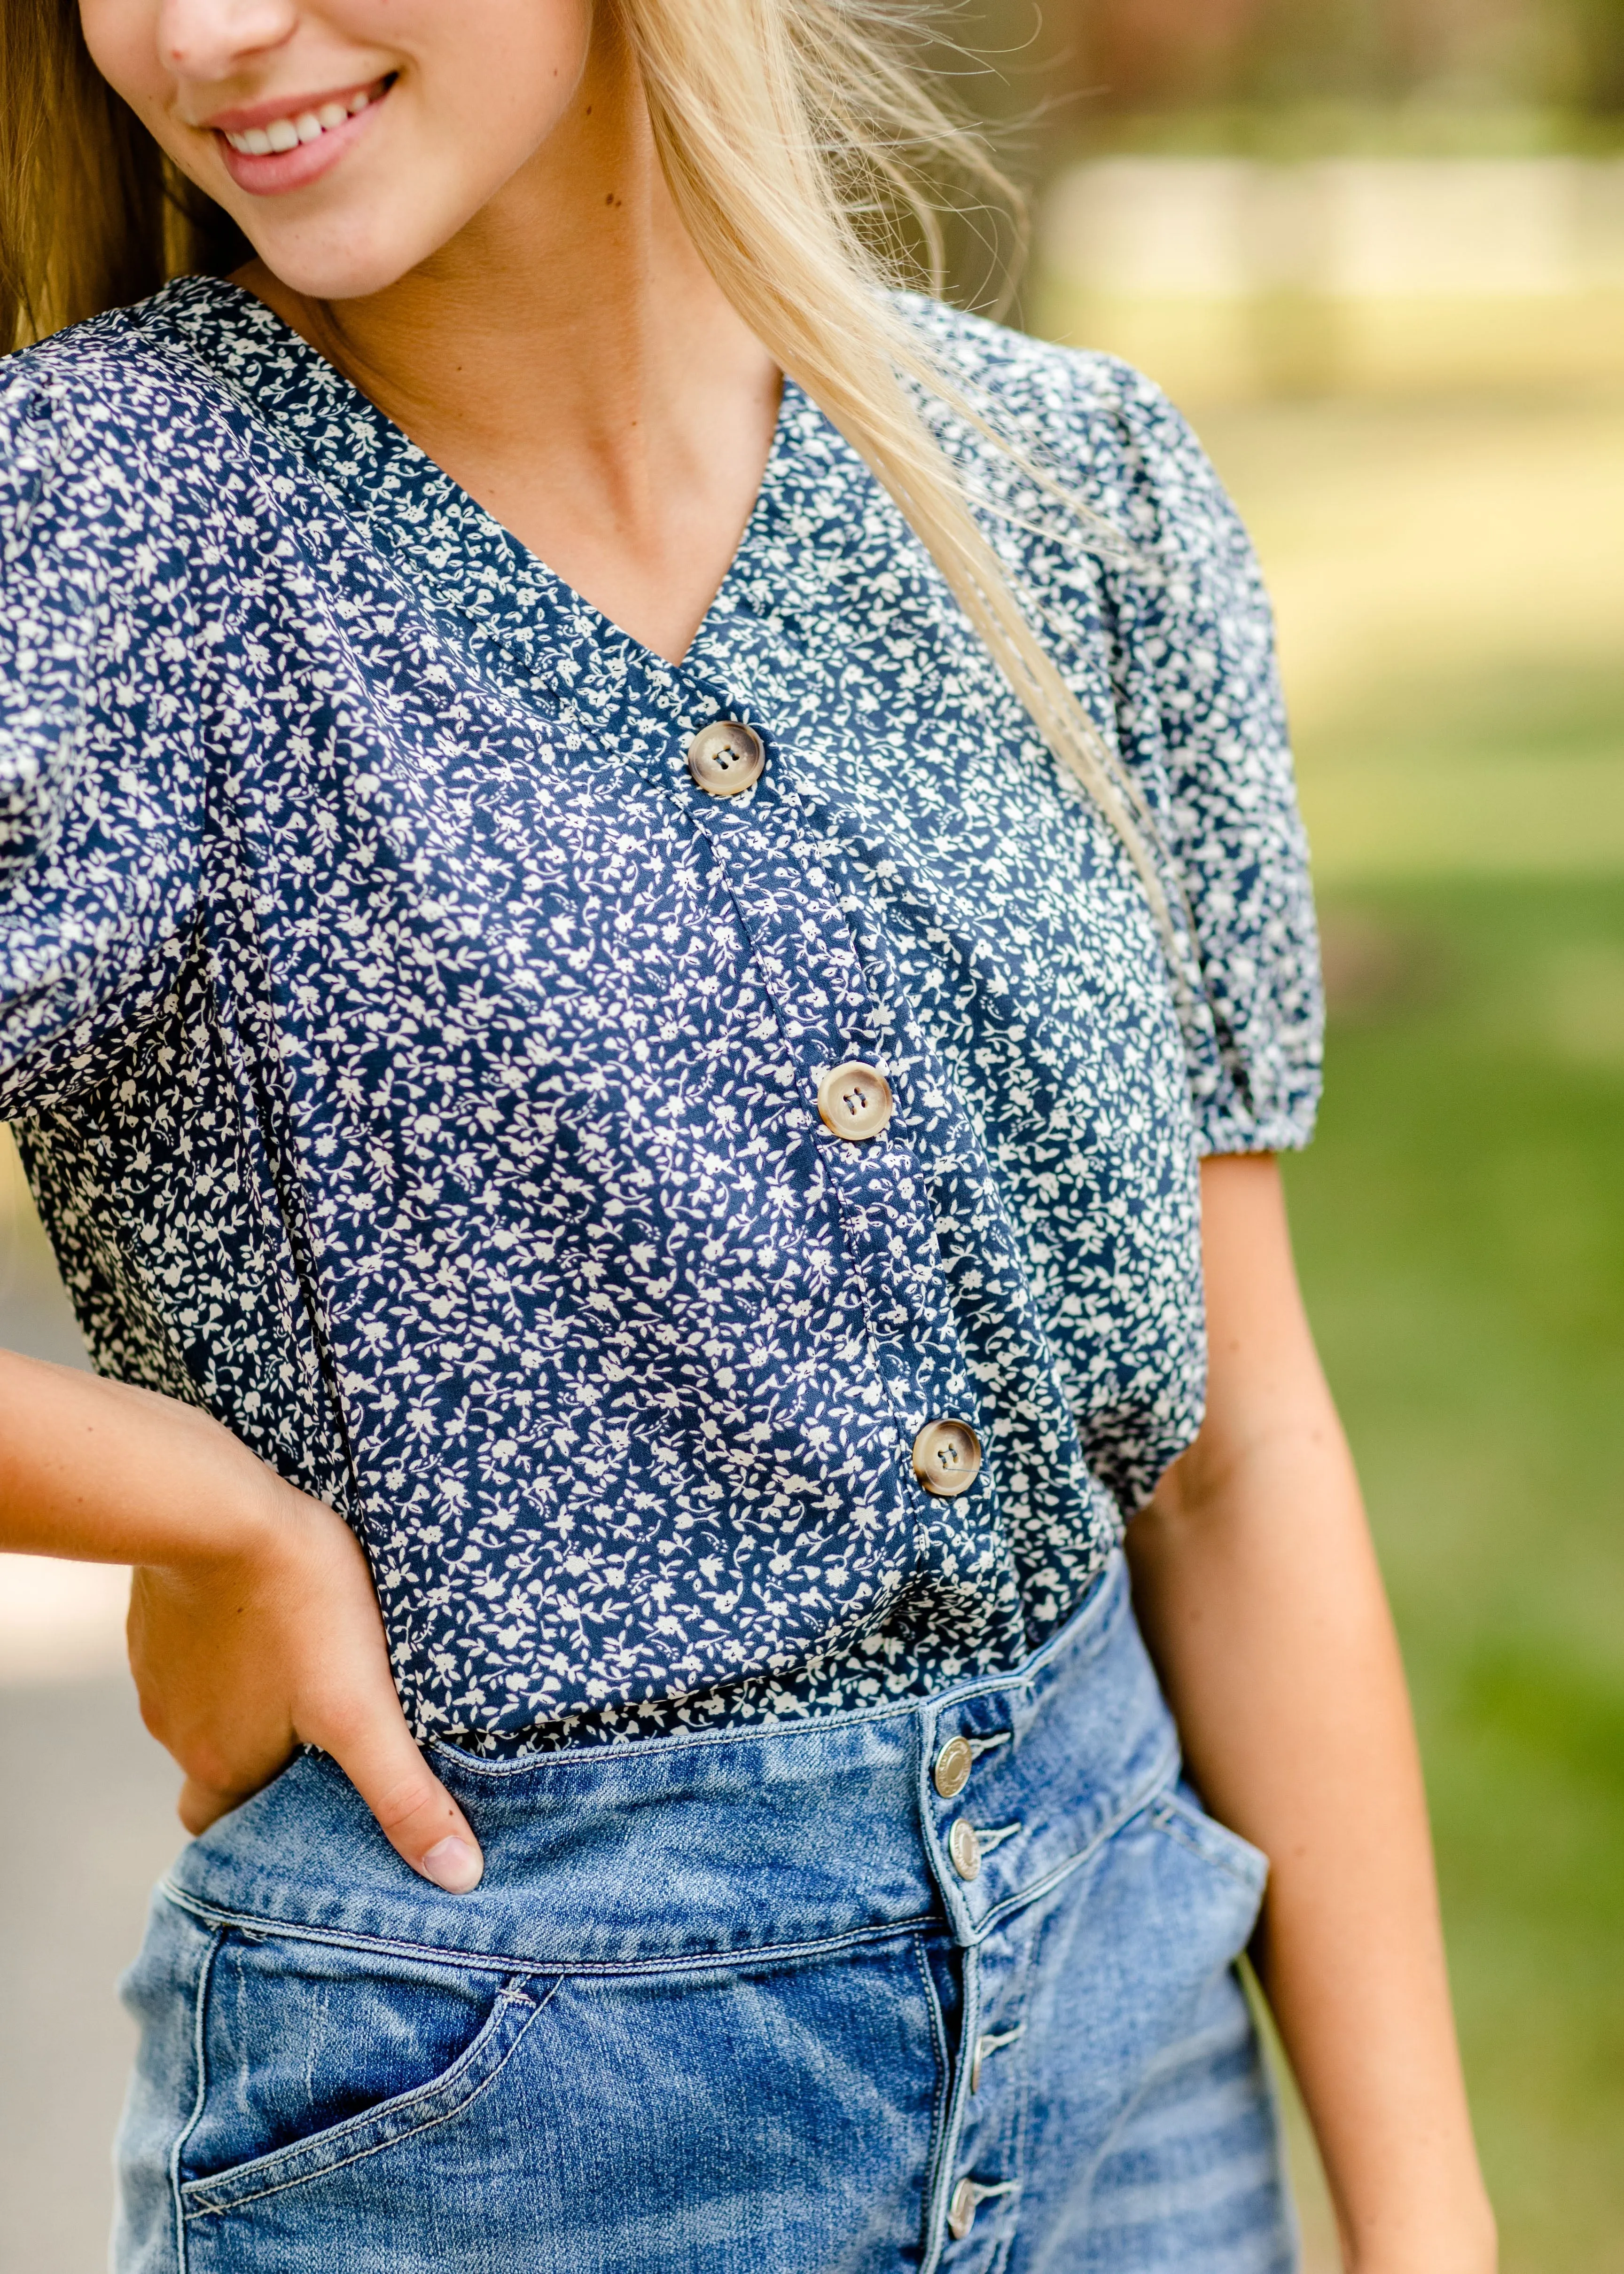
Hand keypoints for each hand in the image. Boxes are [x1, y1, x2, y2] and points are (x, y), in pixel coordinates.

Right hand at [128, 1481, 483, 1892]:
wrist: (213, 1505)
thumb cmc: (297, 1603)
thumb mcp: (363, 1705)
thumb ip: (404, 1793)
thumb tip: (456, 1878)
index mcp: (219, 1765)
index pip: (226, 1832)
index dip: (262, 1834)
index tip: (305, 1819)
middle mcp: (176, 1729)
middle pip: (221, 1768)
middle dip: (266, 1764)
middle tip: (320, 1741)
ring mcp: (159, 1669)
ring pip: (207, 1707)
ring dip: (251, 1700)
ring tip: (310, 1670)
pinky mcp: (158, 1614)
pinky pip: (193, 1650)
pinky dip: (229, 1646)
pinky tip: (271, 1615)